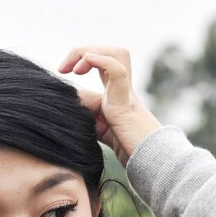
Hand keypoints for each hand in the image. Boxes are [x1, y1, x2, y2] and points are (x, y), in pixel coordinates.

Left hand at [59, 46, 161, 165]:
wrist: (151, 165)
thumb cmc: (130, 153)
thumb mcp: (102, 133)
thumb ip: (90, 119)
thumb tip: (71, 106)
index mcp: (119, 95)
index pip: (104, 64)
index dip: (82, 59)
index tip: (64, 72)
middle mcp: (125, 90)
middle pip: (112, 52)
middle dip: (84, 51)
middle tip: (64, 68)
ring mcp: (127, 95)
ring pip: (116, 54)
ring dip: (91, 53)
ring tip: (75, 69)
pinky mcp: (125, 104)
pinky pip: (118, 71)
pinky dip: (101, 60)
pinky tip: (86, 62)